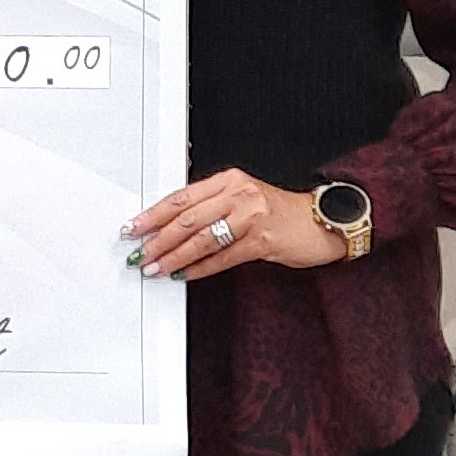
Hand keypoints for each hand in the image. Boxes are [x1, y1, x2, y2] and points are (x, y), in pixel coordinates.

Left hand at [127, 170, 345, 281]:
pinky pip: (222, 258)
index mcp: (229, 180)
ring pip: (201, 239)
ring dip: (173, 257)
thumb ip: (210, 206)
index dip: (152, 215)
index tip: (133, 228)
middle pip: (187, 219)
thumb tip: (167, 226)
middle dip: (157, 240)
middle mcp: (239, 194)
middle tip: (139, 254)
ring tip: (155, 268)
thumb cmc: (278, 211)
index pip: (181, 198)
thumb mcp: (242, 198)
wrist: (322, 221)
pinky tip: (184, 275)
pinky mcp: (262, 240)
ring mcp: (251, 217)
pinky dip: (199, 269)